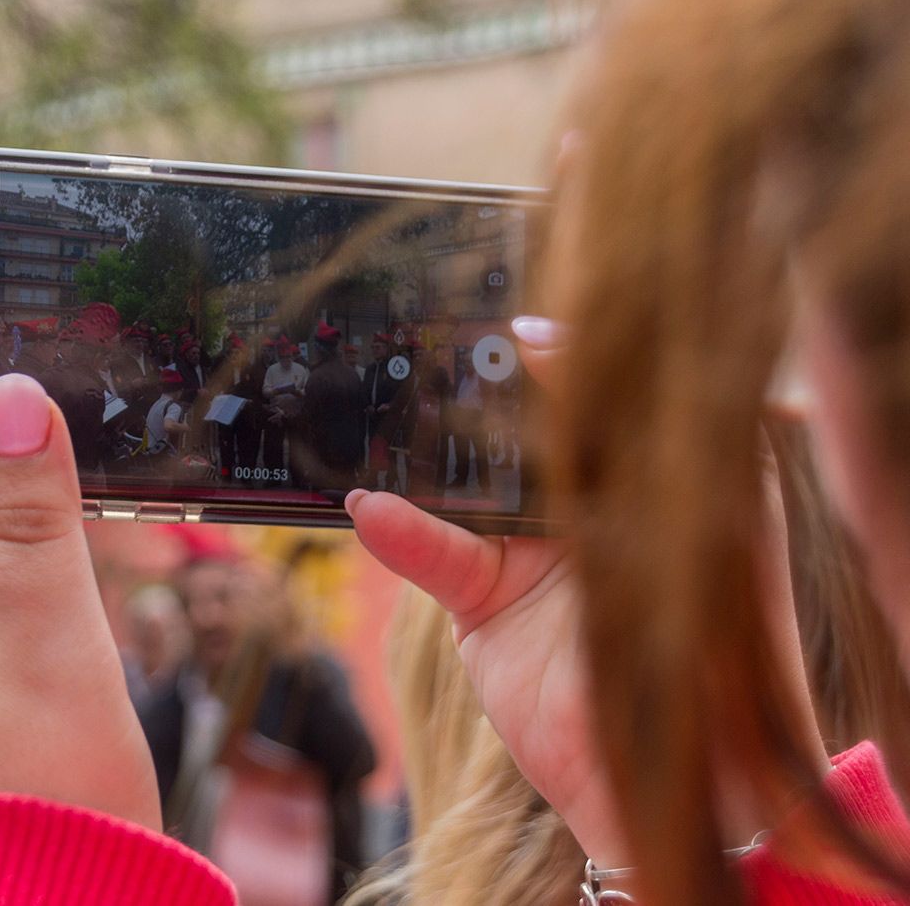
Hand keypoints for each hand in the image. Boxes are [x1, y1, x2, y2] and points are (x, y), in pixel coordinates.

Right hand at [350, 321, 825, 866]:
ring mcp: (526, 550)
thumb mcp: (707, 514)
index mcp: (641, 470)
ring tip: (383, 416)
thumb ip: (649, 436)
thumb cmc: (724, 632)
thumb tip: (566, 359)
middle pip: (511, 430)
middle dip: (470, 394)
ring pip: (461, 486)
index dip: (549, 358)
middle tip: (428, 353)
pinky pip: (435, 556)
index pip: (587, 394)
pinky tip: (371, 509)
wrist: (687, 766)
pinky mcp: (482, 602)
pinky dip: (402, 535)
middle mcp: (580, 502)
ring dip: (422, 458)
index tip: (509, 329)